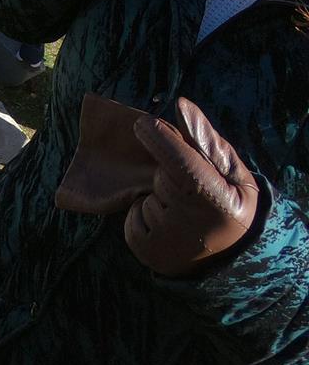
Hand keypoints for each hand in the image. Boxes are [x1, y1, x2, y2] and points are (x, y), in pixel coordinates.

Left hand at [124, 98, 260, 276]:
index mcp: (219, 203)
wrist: (231, 260)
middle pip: (161, 178)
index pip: (183, 166)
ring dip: (158, 198)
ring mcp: (167, 243)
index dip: (161, 142)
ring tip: (184, 213)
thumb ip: (206, 140)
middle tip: (193, 190)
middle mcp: (192, 226)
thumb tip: (181, 105)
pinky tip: (168, 226)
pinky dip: (143, 215)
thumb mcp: (233, 174)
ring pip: (145, 197)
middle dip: (168, 175)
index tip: (142, 123)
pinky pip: (132, 217)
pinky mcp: (147, 253)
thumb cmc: (232, 205)